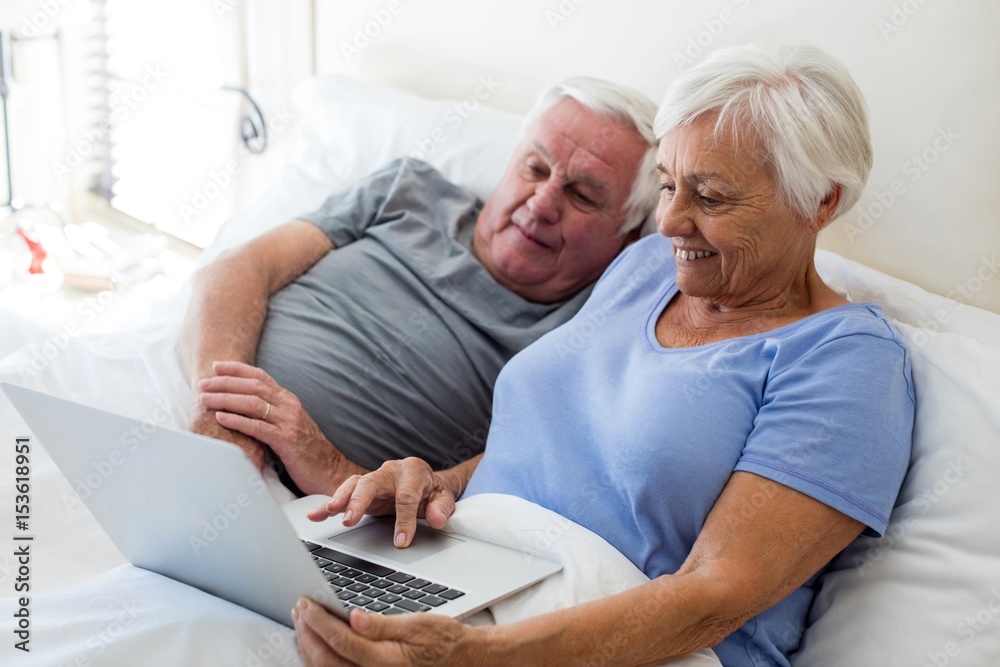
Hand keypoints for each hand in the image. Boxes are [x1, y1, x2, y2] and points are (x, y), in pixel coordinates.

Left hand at [197, 361, 366, 493]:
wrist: (331, 469)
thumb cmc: (308, 451)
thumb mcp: (291, 424)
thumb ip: (273, 413)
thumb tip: (247, 407)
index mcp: (289, 400)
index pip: (260, 377)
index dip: (237, 369)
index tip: (216, 366)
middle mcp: (289, 406)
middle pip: (253, 386)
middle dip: (224, 382)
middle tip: (202, 383)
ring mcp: (289, 422)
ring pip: (252, 403)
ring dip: (225, 399)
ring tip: (205, 399)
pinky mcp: (286, 441)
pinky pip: (257, 427)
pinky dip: (237, 420)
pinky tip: (221, 418)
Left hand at [292, 597, 480, 665]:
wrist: (457, 661)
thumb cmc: (441, 641)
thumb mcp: (417, 625)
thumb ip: (382, 624)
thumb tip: (354, 618)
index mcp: (388, 661)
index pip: (343, 642)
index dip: (321, 622)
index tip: (306, 604)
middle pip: (327, 661)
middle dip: (308, 633)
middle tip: (299, 609)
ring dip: (309, 647)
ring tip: (301, 622)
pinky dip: (319, 659)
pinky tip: (314, 643)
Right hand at [308, 458, 458, 547]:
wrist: (427, 483)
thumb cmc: (433, 491)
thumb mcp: (444, 499)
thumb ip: (441, 509)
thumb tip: (436, 520)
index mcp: (413, 470)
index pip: (406, 496)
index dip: (404, 520)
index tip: (402, 541)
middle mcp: (390, 471)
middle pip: (371, 483)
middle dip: (360, 501)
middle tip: (351, 520)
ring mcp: (375, 479)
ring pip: (354, 485)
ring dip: (340, 499)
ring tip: (327, 512)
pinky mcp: (363, 490)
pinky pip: (344, 494)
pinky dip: (329, 504)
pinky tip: (315, 515)